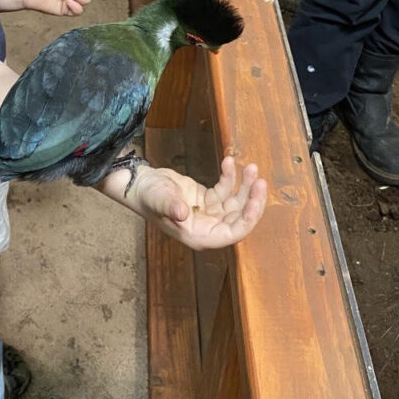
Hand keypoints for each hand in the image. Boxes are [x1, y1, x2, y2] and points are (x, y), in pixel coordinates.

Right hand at [130, 156, 266, 249]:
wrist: (139, 184)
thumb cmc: (147, 196)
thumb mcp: (160, 200)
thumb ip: (172, 207)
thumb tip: (182, 213)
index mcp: (199, 235)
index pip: (233, 233)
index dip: (248, 219)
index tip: (255, 200)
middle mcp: (207, 228)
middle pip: (239, 218)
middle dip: (251, 199)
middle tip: (258, 180)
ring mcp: (209, 214)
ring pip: (236, 203)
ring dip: (245, 185)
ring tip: (250, 167)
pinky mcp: (207, 200)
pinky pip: (225, 190)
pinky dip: (230, 176)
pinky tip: (229, 162)